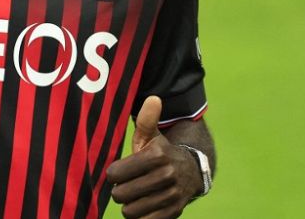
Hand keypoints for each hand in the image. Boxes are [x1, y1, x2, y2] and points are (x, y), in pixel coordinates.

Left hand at [106, 96, 198, 217]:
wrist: (191, 172)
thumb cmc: (160, 153)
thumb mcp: (152, 136)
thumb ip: (147, 119)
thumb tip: (153, 98)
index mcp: (157, 155)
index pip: (116, 174)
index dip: (113, 174)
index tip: (118, 172)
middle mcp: (166, 175)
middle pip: (121, 194)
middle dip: (119, 191)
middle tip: (126, 185)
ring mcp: (171, 196)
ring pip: (130, 211)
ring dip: (128, 205)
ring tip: (134, 195)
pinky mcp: (174, 212)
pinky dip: (140, 216)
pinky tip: (143, 205)